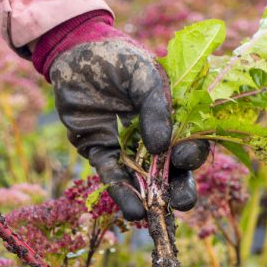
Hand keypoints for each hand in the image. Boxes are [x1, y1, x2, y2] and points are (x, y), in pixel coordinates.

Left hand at [33, 12, 209, 220]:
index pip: (191, 143)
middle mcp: (154, 136)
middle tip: (181, 203)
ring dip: (152, 199)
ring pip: (145, 180)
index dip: (192, 155)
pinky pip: (113, 176)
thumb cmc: (117, 58)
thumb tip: (161, 147)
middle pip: (173, 170)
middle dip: (179, 189)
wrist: (74, 51)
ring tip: (155, 215)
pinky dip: (122, 193)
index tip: (184, 157)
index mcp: (174, 117)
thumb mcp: (143, 75)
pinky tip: (131, 209)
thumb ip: (155, 107)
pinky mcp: (100, 151)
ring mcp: (128, 147)